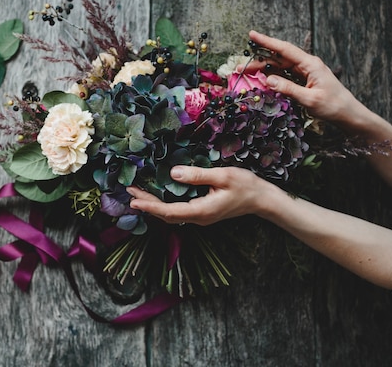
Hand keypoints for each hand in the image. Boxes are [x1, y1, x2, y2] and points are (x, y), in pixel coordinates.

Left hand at [127, 166, 281, 225]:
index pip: (169, 212)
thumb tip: (173, 174)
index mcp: (201, 211)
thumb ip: (197, 175)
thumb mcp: (222, 176)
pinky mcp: (202, 212)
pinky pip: (179, 211)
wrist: (262, 200)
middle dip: (147, 204)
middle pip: (166, 215)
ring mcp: (200, 217)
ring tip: (137, 194)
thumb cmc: (246, 186)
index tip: (134, 201)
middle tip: (129, 192)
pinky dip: (165, 204)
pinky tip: (158, 195)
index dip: (150, 206)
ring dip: (154, 204)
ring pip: (171, 214)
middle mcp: (198, 218)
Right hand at [243, 31, 367, 129]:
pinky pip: (285, 76)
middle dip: (259, 61)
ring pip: (280, 67)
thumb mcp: (309, 99)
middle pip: (278, 59)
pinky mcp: (304, 81)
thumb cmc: (333, 106)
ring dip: (263, 70)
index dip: (266, 41)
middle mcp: (307, 65)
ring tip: (246, 74)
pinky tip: (262, 80)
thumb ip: (288, 88)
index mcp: (310, 64)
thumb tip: (267, 80)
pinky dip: (272, 77)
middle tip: (240, 67)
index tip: (252, 34)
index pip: (284, 49)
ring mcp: (305, 72)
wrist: (348, 114)